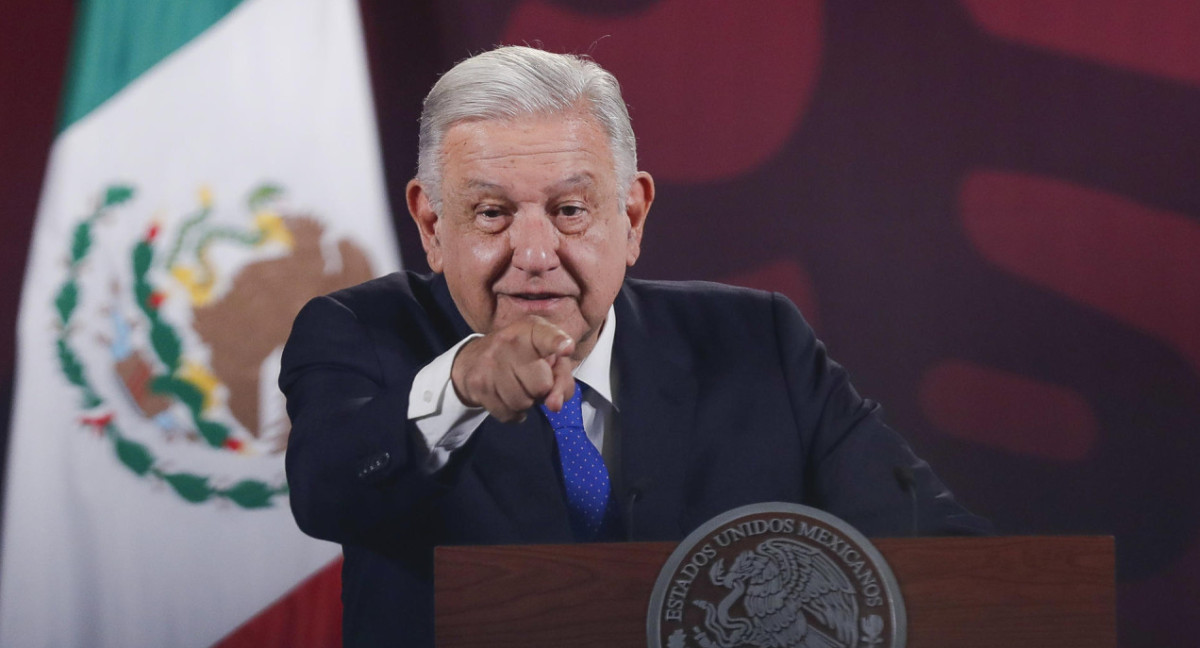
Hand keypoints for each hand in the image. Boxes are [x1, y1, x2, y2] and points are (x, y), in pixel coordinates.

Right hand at [450, 316, 576, 421]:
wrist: (473, 359)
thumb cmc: (521, 357)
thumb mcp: (547, 358)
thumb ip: (562, 378)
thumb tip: (554, 405)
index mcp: (531, 330)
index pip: (547, 336)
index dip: (557, 343)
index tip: (566, 348)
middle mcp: (509, 341)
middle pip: (542, 385)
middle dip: (541, 390)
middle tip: (532, 379)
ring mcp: (490, 362)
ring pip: (523, 403)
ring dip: (526, 402)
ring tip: (519, 387)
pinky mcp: (478, 383)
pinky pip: (507, 413)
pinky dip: (512, 413)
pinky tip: (508, 398)